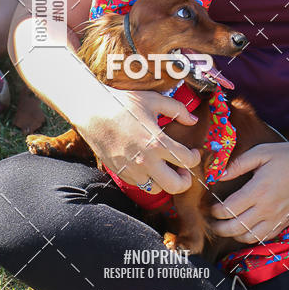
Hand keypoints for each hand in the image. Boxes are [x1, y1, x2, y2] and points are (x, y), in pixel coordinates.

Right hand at [76, 87, 201, 195]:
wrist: (93, 112)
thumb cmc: (124, 103)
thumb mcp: (154, 100)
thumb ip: (178, 109)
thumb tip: (193, 119)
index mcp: (157, 142)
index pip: (187, 160)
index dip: (196, 158)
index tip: (194, 153)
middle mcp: (146, 160)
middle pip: (175, 186)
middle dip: (185, 181)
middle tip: (185, 171)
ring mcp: (132, 170)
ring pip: (157, 189)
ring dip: (166, 181)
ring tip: (166, 169)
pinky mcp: (121, 174)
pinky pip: (140, 185)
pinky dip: (149, 180)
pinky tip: (150, 166)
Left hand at [209, 141, 288, 243]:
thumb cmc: (287, 156)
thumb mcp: (261, 152)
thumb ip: (238, 164)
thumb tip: (218, 175)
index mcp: (258, 190)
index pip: (229, 209)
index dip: (215, 211)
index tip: (211, 206)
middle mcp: (266, 208)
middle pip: (235, 228)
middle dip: (219, 227)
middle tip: (212, 222)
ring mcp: (276, 218)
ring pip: (248, 237)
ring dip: (233, 235)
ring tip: (226, 227)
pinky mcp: (283, 223)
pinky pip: (263, 238)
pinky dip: (250, 238)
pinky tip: (245, 230)